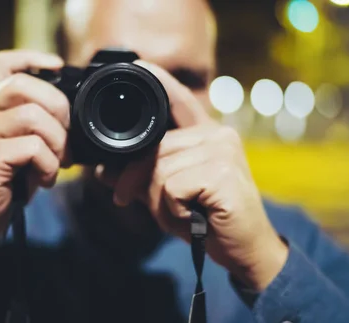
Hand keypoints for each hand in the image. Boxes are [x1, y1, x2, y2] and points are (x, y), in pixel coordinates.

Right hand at [0, 50, 69, 267]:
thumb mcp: (19, 149)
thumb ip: (35, 128)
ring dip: (57, 142)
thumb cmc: (0, 186)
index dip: (34, 59)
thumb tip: (71, 118)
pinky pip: (33, 148)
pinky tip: (42, 180)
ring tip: (55, 165)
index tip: (58, 67)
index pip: (6, 65)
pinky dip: (48, 165)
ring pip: (33, 116)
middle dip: (58, 109)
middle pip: (25, 86)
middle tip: (66, 139)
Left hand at [96, 60, 287, 290]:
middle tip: (156, 208)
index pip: (180, 103)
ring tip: (186, 213)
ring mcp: (222, 151)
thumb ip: (141, 177)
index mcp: (207, 134)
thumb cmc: (206, 218)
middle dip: (138, 182)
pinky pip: (171, 188)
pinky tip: (196, 216)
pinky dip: (173, 210)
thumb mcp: (167, 195)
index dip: (160, 82)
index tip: (139, 66)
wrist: (244, 250)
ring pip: (159, 170)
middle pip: (154, 149)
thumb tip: (104, 171)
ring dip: (161, 203)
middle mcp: (218, 135)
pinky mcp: (222, 174)